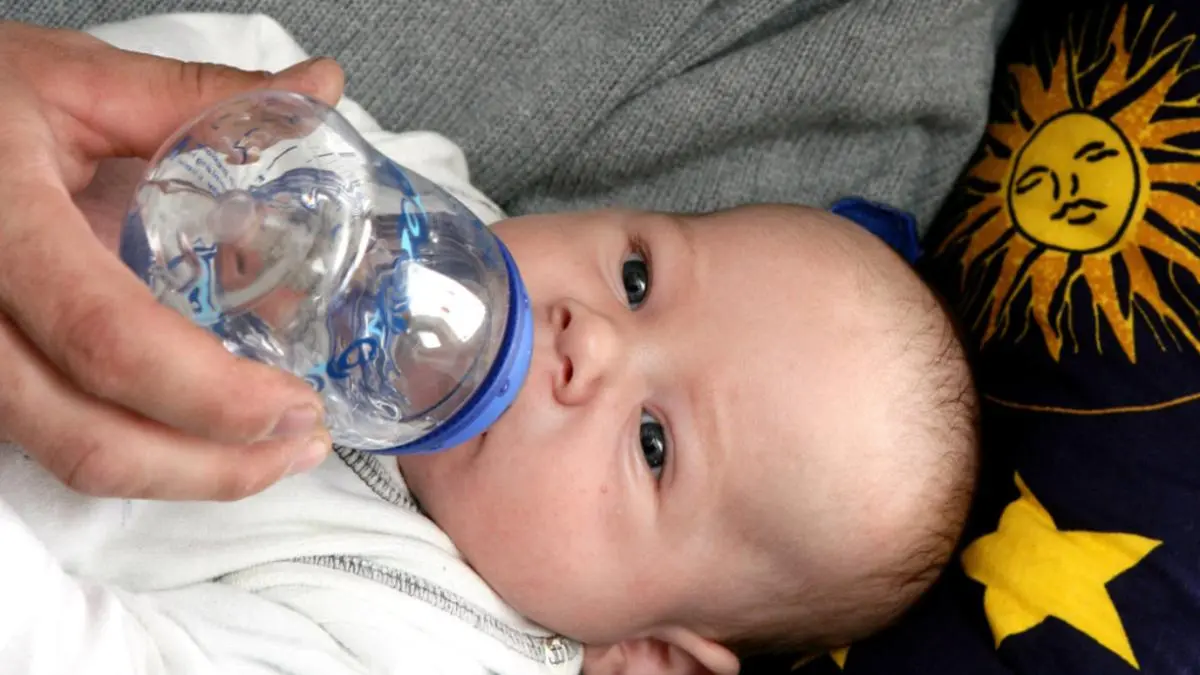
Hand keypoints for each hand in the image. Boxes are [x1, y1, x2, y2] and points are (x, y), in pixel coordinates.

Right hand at [0, 21, 344, 499]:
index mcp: (4, 228)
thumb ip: (204, 97)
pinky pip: (55, 443)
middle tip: (303, 441)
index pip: (109, 339)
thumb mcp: (79, 82)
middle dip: (215, 466)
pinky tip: (209, 436)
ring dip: (184, 476)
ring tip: (274, 453)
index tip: (295, 403)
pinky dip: (144, 455)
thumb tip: (319, 87)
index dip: (211, 395)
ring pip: (70, 458)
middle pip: (90, 438)